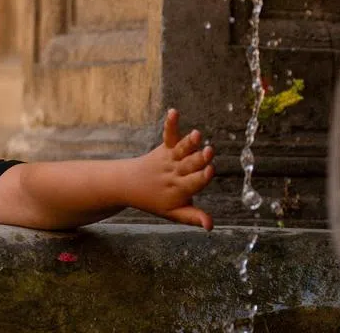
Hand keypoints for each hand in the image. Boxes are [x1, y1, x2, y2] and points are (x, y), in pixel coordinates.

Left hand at [127, 109, 215, 229]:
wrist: (129, 185)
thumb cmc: (156, 201)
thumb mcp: (174, 213)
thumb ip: (193, 217)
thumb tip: (211, 226)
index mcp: (179, 189)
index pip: (193, 183)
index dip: (202, 177)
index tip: (210, 170)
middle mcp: (175, 172)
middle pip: (189, 165)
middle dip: (200, 158)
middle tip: (209, 150)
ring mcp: (169, 159)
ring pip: (181, 150)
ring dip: (189, 142)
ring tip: (196, 134)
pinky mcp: (164, 148)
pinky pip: (168, 135)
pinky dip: (171, 123)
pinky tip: (174, 112)